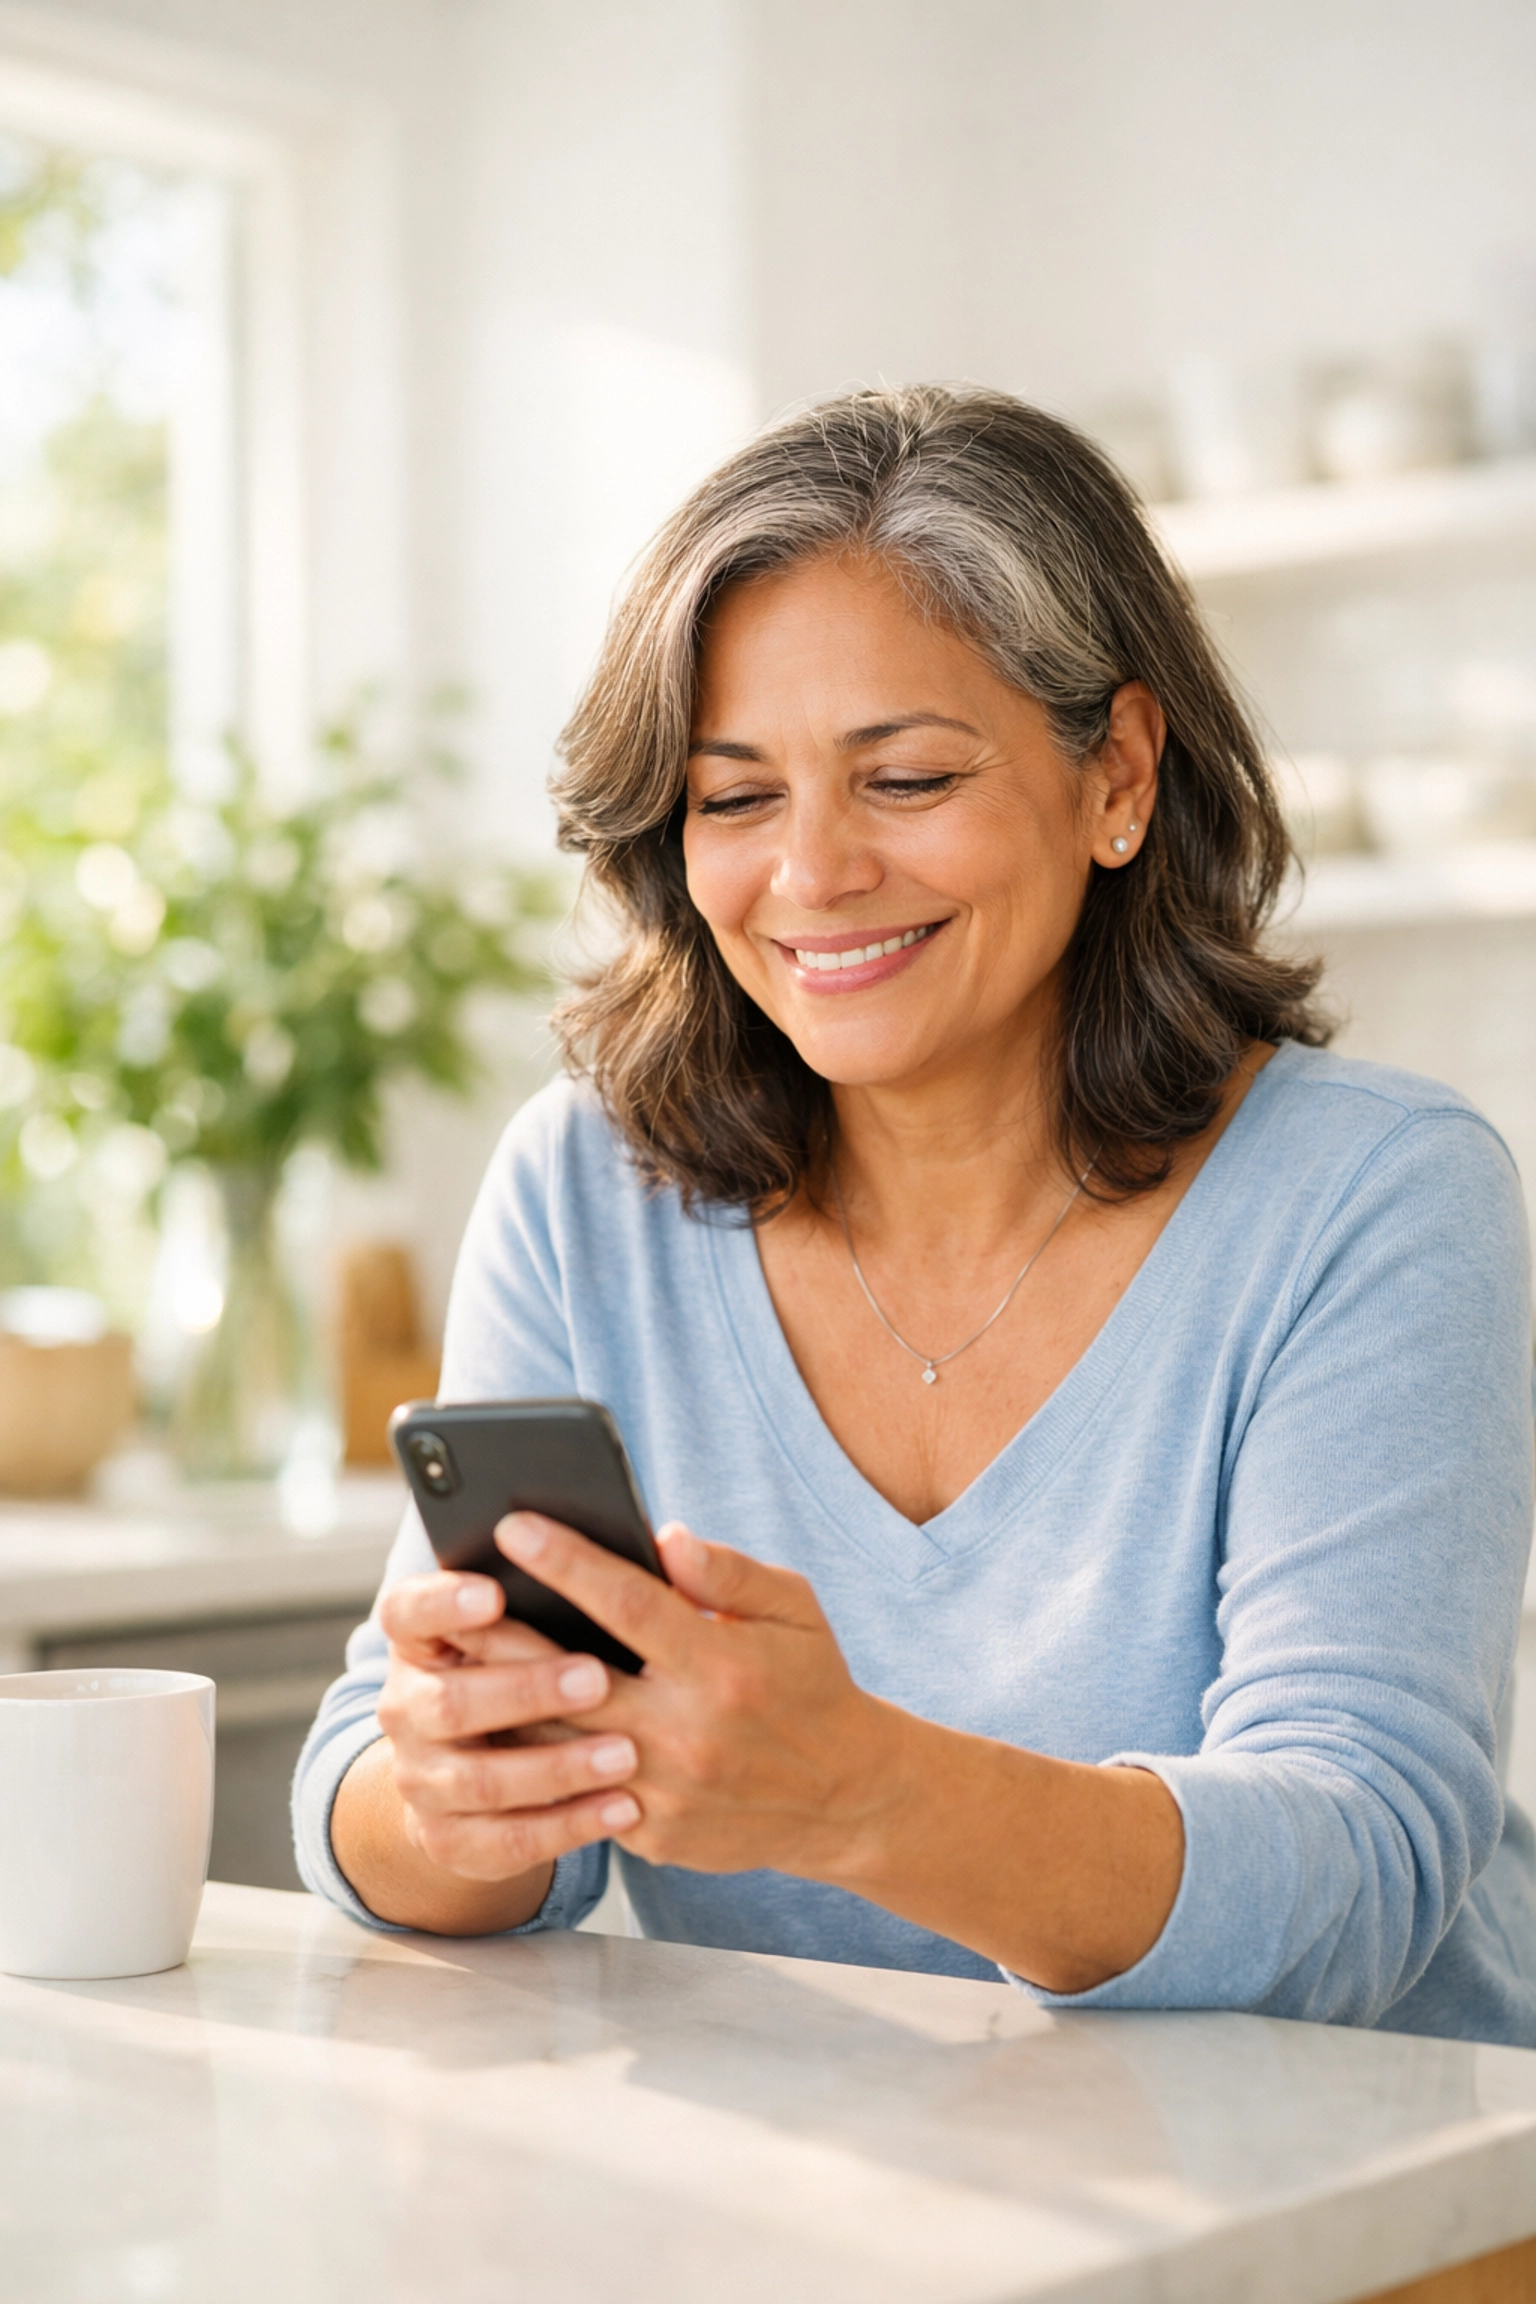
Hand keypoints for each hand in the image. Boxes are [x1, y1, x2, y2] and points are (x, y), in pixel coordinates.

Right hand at [373, 1568, 643, 1883]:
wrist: (484, 1774)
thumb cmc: (535, 1665)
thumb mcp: (540, 1619)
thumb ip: (584, 1579)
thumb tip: (669, 1541)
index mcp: (421, 1639)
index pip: (407, 1610)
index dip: (444, 1602)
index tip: (495, 1592)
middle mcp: (406, 1707)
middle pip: (448, 1701)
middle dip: (525, 1690)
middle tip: (597, 1679)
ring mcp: (421, 1778)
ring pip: (480, 1779)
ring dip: (556, 1767)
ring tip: (627, 1754)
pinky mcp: (448, 1838)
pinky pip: (506, 1841)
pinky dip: (567, 1826)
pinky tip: (625, 1807)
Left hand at [494, 1513, 901, 1880]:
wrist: (845, 1797)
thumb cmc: (811, 1685)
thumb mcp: (794, 1609)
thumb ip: (729, 1572)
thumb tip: (664, 1537)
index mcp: (722, 1665)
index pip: (628, 1603)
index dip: (567, 1562)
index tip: (516, 1525)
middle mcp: (688, 1732)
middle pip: (569, 1679)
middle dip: (503, 1634)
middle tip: (451, 1596)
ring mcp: (665, 1792)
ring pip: (557, 1745)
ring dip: (502, 1703)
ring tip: (455, 1660)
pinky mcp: (651, 1835)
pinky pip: (577, 1796)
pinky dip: (535, 1762)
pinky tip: (497, 1727)